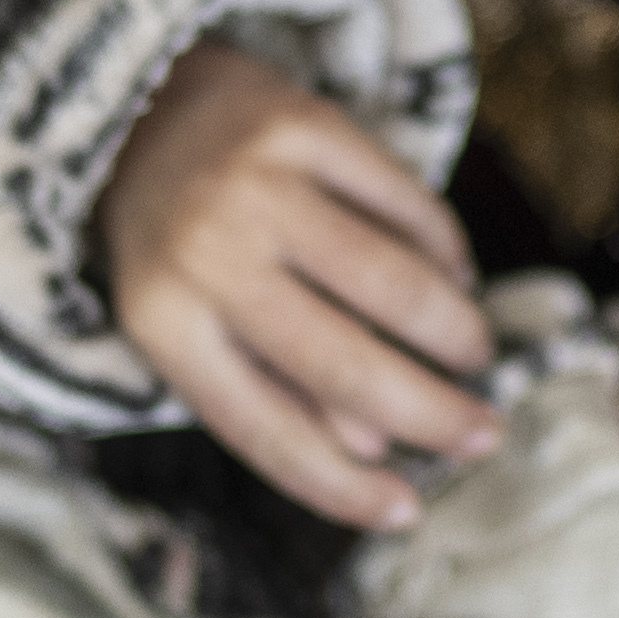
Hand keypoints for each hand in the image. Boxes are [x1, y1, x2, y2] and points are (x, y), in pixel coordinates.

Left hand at [105, 36, 498, 522]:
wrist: (134, 103)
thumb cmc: (172, 243)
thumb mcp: (191, 327)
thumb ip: (272, 390)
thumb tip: (373, 455)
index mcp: (162, 325)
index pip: (265, 431)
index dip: (341, 488)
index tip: (406, 514)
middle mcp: (204, 253)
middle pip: (346, 364)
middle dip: (432, 414)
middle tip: (484, 435)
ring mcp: (254, 183)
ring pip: (392, 282)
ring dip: (453, 331)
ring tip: (474, 353)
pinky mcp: (301, 120)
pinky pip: (404, 201)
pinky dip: (443, 247)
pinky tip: (454, 273)